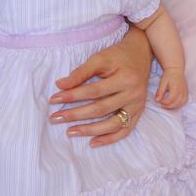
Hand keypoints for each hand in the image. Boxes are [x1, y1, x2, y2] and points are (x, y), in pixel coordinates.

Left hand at [49, 31, 150, 146]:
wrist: (141, 53)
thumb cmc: (119, 55)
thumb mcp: (100, 58)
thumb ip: (81, 72)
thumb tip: (60, 85)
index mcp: (126, 79)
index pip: (94, 91)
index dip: (73, 96)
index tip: (54, 99)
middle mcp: (134, 94)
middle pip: (101, 109)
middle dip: (76, 114)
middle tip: (55, 118)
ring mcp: (137, 106)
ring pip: (113, 124)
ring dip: (90, 130)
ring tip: (70, 132)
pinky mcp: (138, 112)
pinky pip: (125, 130)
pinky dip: (109, 139)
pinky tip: (93, 142)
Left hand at [155, 67, 187, 108]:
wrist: (176, 69)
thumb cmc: (168, 75)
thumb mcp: (162, 82)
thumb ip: (160, 92)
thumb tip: (157, 100)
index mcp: (175, 88)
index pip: (170, 100)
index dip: (164, 102)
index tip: (159, 100)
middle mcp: (182, 91)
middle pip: (176, 104)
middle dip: (168, 106)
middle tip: (162, 104)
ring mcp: (185, 91)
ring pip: (181, 104)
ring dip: (174, 106)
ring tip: (168, 104)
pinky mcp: (187, 92)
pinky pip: (185, 101)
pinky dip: (180, 104)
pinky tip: (175, 103)